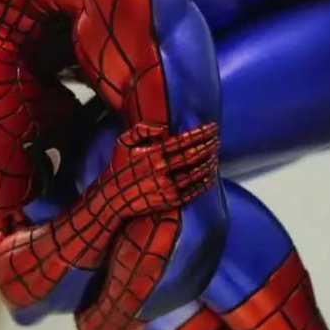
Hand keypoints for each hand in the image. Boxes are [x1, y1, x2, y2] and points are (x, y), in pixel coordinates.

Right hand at [101, 121, 219, 219]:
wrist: (112, 198)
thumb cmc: (119, 168)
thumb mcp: (123, 142)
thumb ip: (141, 129)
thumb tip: (163, 127)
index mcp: (152, 153)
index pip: (183, 140)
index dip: (200, 133)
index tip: (212, 127)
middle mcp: (161, 170)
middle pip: (192, 155)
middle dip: (208, 146)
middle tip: (217, 140)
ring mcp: (166, 187)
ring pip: (195, 173)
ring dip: (208, 163)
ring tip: (215, 155)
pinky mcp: (169, 201)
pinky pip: (192, 191)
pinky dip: (204, 183)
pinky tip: (211, 176)